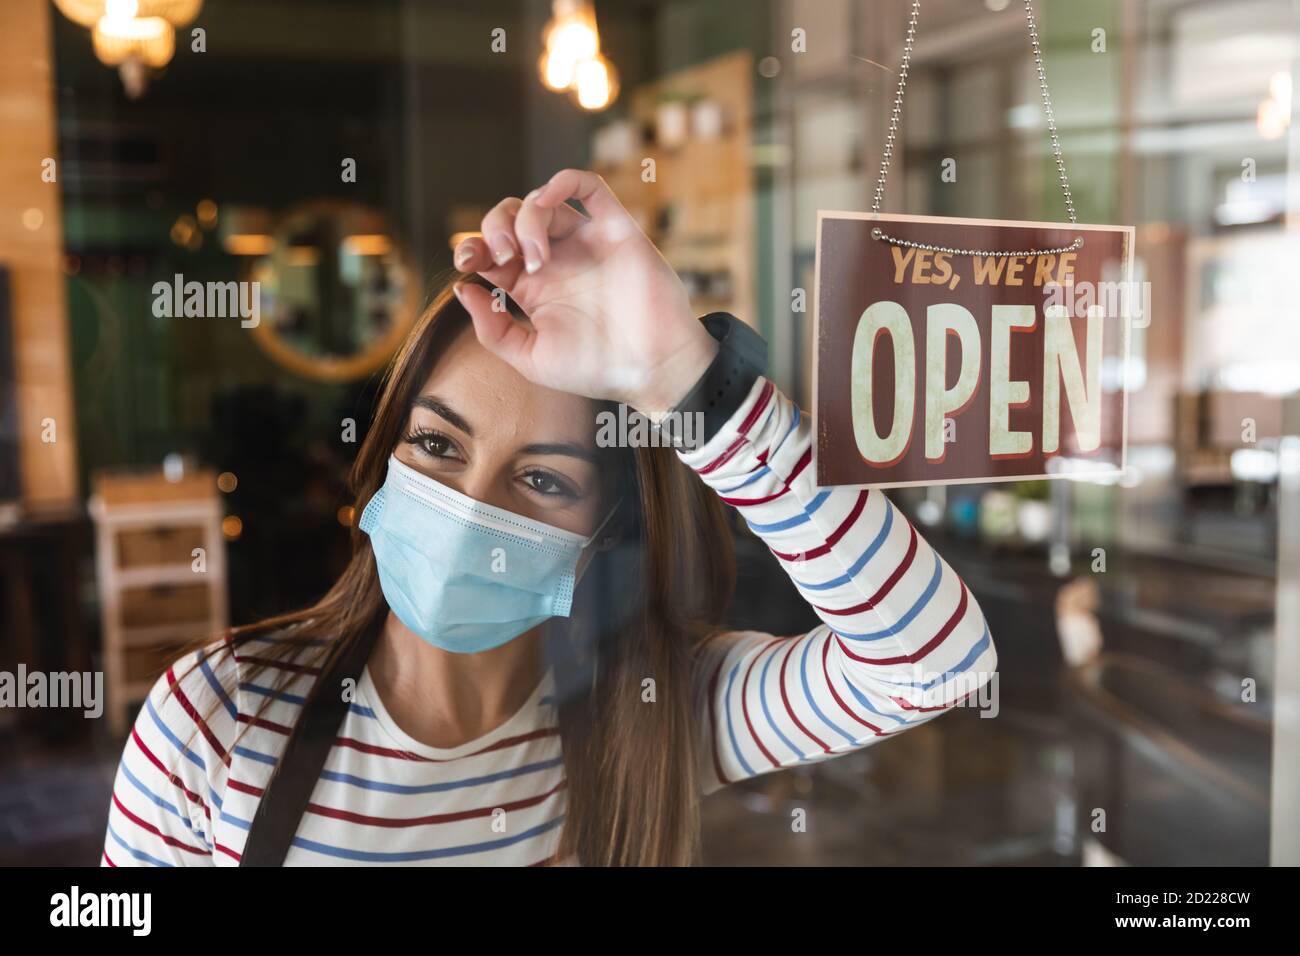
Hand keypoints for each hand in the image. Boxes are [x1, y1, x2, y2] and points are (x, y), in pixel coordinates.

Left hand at [451, 169, 718, 417]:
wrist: (651, 368)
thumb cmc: (596, 370)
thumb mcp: (532, 359)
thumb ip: (493, 329)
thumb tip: (464, 288)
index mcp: (533, 288)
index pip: (491, 250)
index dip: (472, 247)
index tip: (467, 263)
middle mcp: (557, 260)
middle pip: (510, 218)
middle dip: (494, 228)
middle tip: (504, 258)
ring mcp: (584, 242)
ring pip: (543, 200)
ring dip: (526, 220)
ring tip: (535, 260)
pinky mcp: (614, 229)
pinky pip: (587, 188)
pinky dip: (562, 182)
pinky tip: (547, 201)